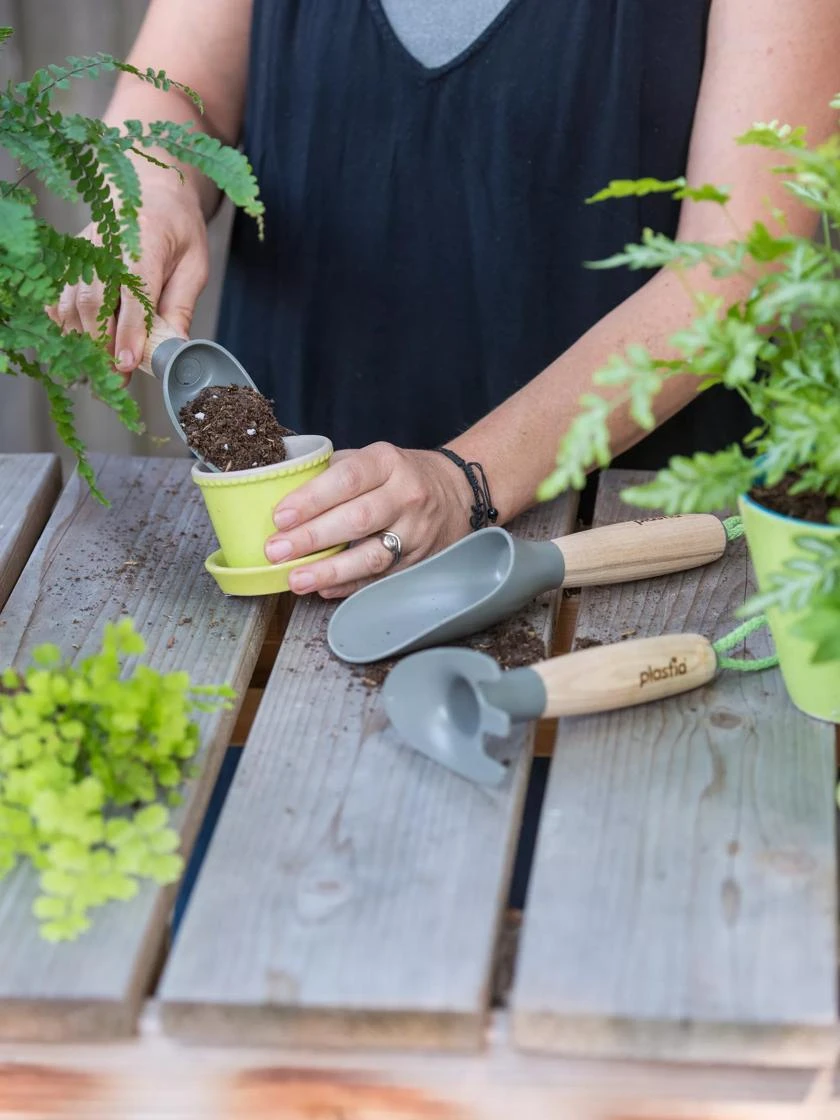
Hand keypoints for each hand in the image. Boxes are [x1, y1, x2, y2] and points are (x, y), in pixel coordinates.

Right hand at [48, 177, 208, 376]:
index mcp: (144, 241)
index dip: (129, 332)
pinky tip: (80, 343)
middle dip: (103, 344)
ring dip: (83, 340)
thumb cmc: (178, 228)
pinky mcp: (72, 258)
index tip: (128, 363)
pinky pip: (58, 296)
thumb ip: (182, 305)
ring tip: (101, 369)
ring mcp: (83, 250)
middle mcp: (106, 244)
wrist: (151, 188)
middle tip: (117, 377)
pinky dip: (65, 323)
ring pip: (71, 302)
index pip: (132, 293)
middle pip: (93, 301)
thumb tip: (176, 347)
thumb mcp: (194, 264)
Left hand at [265, 443, 472, 597]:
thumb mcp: (372, 459)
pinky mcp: (418, 560)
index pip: (347, 479)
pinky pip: (380, 578)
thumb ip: (333, 472)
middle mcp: (406, 495)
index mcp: (388, 462)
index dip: (312, 499)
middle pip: (357, 519)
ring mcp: (416, 531)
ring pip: (372, 556)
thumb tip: (282, 491)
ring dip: (330, 571)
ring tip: (296, 579)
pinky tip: (324, 590)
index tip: (280, 517)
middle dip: (312, 538)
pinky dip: (350, 586)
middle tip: (276, 551)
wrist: (458, 493)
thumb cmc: (400, 475)